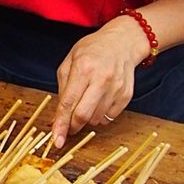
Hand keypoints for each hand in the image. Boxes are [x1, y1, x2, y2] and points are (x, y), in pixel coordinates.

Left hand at [50, 16, 149, 148]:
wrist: (123, 42)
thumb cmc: (93, 50)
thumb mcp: (70, 61)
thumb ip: (62, 89)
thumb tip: (57, 117)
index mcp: (83, 68)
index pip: (68, 103)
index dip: (61, 124)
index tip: (56, 140)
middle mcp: (101, 79)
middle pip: (83, 115)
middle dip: (73, 126)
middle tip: (69, 126)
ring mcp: (116, 88)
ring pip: (96, 119)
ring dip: (87, 119)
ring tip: (86, 103)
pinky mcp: (126, 95)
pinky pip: (109, 117)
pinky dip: (100, 116)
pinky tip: (99, 102)